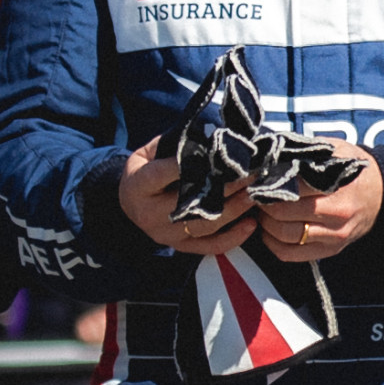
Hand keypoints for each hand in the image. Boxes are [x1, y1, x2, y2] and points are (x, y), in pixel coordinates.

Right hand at [116, 140, 256, 256]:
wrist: (131, 203)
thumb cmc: (145, 170)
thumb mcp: (148, 152)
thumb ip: (175, 145)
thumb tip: (210, 137)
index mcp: (138, 187)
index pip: (160, 175)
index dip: (184, 166)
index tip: (213, 156)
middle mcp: (150, 214)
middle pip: (189, 203)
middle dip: (222, 187)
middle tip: (248, 174)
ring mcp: (166, 235)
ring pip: (204, 226)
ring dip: (233, 210)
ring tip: (253, 194)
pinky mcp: (181, 247)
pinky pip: (210, 246)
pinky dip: (233, 237)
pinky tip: (250, 223)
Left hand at [255, 155, 381, 264]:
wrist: (382, 196)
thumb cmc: (354, 171)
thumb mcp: (336, 151)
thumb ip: (306, 151)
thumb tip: (272, 151)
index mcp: (337, 188)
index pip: (290, 188)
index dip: (268, 182)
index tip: (259, 178)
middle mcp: (336, 216)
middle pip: (283, 214)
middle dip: (263, 203)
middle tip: (255, 194)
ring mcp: (332, 237)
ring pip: (283, 236)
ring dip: (266, 223)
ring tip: (262, 210)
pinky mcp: (328, 251)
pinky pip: (290, 254)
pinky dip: (273, 243)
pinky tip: (270, 230)